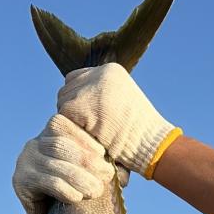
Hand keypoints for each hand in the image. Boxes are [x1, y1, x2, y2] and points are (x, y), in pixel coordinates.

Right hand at [11, 114, 122, 213]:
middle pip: (60, 145)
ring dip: (79, 178)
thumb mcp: (92, 172)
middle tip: (106, 176)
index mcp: (51, 133)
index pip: (66, 127)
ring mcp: (25, 162)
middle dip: (86, 161)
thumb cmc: (78, 189)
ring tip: (96, 191)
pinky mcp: (20, 182)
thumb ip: (104, 164)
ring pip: (54, 164)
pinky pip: (45, 182)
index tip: (104, 156)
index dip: (86, 140)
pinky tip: (77, 198)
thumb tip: (124, 171)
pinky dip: (64, 190)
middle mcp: (34, 144)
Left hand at [56, 63, 178, 176]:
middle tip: (87, 126)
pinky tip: (89, 136)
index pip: (77, 77)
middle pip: (67, 88)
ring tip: (91, 131)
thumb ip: (103, 94)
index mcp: (111, 70)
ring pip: (63, 102)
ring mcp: (89, 88)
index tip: (88, 114)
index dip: (78, 96)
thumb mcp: (124, 101)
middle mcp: (99, 74)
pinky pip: (63, 116)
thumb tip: (77, 99)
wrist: (150, 143)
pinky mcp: (80, 106)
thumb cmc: (140, 131)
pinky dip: (72, 128)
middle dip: (73, 108)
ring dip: (71, 119)